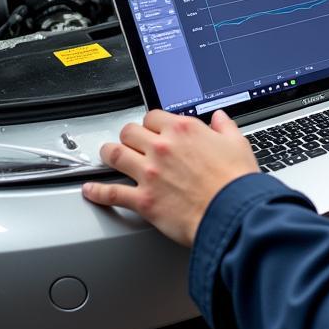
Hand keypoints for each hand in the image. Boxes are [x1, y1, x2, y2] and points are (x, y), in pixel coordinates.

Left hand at [82, 109, 258, 246]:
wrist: (231, 211)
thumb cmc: (236, 180)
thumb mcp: (237, 143)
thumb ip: (225, 127)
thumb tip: (220, 118)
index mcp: (184, 130)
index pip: (154, 116)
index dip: (152, 123)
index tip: (154, 129)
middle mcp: (162, 147)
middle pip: (130, 131)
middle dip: (129, 135)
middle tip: (130, 142)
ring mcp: (149, 173)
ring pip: (115, 155)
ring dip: (108, 154)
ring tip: (107, 155)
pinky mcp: (143, 200)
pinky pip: (111, 193)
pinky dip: (97, 192)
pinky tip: (90, 190)